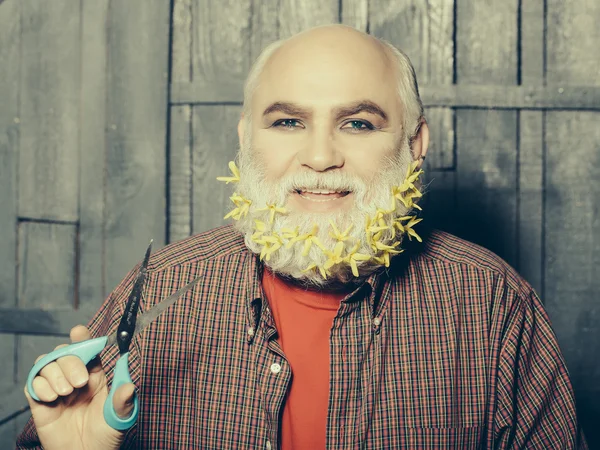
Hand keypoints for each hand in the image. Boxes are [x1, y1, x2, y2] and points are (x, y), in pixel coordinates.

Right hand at [24, 325, 135, 449]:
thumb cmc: (105, 435)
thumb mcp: (119, 418)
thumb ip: (123, 402)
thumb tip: (130, 386)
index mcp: (96, 375)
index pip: (87, 348)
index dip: (82, 337)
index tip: (79, 332)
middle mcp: (75, 377)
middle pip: (65, 352)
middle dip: (71, 361)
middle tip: (80, 382)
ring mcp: (57, 388)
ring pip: (47, 363)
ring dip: (55, 373)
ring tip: (66, 392)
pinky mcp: (41, 403)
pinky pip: (33, 384)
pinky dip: (41, 386)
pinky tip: (53, 398)